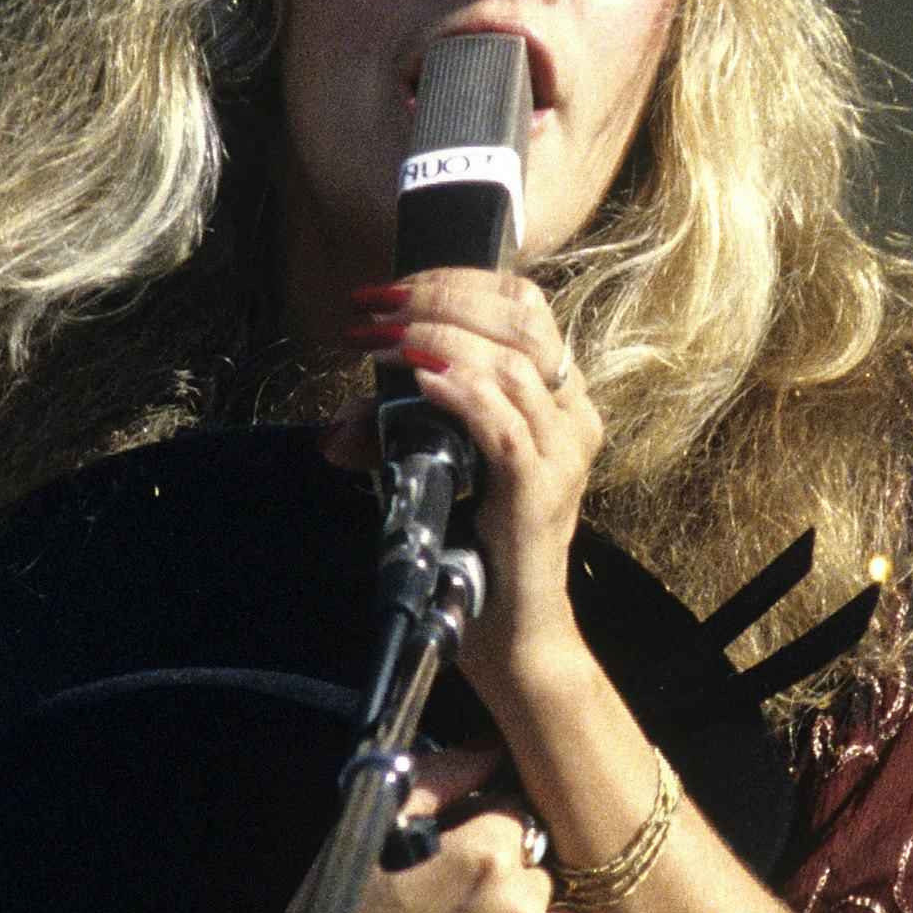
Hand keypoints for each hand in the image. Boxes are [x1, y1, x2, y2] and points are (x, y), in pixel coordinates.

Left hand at [344, 270, 599, 706]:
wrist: (510, 631)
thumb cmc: (476, 551)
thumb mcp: (436, 472)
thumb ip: (399, 435)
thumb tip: (339, 427)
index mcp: (561, 400)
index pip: (524, 305)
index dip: (457, 281)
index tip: (394, 288)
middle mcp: (573, 418)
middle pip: (520, 319)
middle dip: (438, 298)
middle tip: (376, 308)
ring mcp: (564, 454)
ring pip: (511, 363)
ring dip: (437, 339)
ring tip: (383, 339)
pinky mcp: (541, 491)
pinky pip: (504, 424)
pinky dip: (459, 392)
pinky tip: (420, 380)